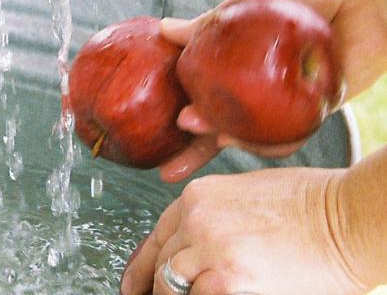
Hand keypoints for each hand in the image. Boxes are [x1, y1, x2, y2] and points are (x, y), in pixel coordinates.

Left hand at [120, 167, 366, 294]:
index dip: (140, 266)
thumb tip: (197, 243)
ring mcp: (209, 250)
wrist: (346, 217)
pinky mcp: (229, 281)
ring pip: (172, 287)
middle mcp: (195, 220)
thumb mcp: (247, 194)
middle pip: (160, 264)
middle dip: (155, 288)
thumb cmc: (312, 206)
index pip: (155, 237)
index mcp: (197, 197)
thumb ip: (215, 215)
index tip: (133, 285)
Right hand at [156, 0, 386, 182]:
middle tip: (166, 154)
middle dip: (193, 140)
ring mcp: (287, 96)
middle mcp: (263, 77)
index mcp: (245, 51)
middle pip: (222, 115)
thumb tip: (164, 31)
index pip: (204, 78)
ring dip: (216, 138)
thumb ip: (212, 21)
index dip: (177, 93)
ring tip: (193, 129)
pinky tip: (233, 138)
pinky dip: (259, 142)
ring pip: (247, 130)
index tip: (149, 102)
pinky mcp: (316, 111)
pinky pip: (285, 136)